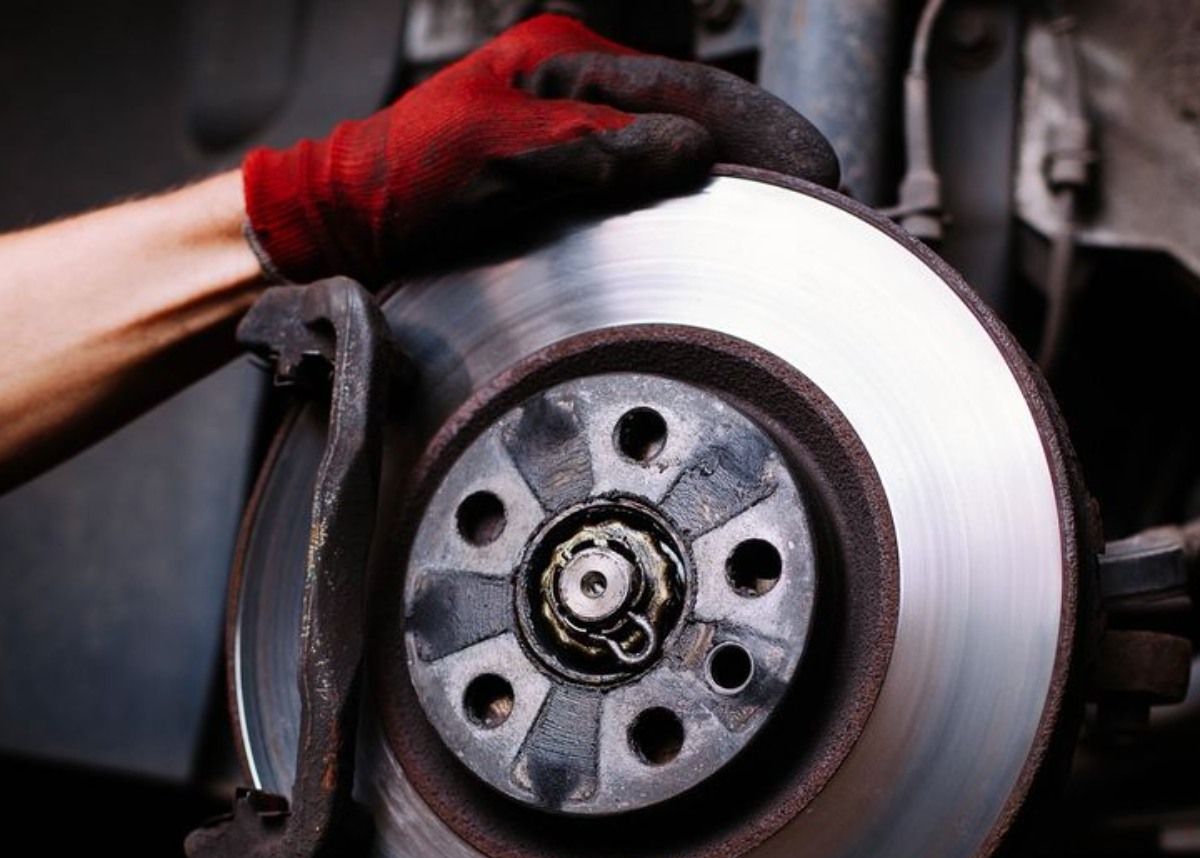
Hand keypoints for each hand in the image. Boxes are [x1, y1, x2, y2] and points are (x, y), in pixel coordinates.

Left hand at [241, 14, 837, 286]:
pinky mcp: (566, 185)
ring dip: (731, 186)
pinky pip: (647, 190)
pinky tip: (711, 234)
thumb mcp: (497, 159)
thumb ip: (593, 149)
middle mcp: (578, 96)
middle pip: (699, 119)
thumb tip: (692, 151)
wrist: (341, 228)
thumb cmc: (397, 184)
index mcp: (567, 66)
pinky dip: (686, 210)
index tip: (814, 166)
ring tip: (785, 218)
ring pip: (678, 156)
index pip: (692, 90)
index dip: (759, 130)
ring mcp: (574, 140)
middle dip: (760, 158)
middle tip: (819, 197)